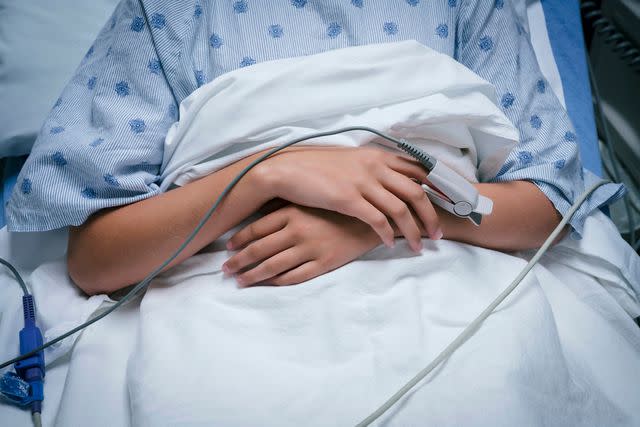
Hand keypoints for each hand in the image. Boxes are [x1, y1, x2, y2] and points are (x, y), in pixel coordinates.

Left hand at [222, 204, 381, 286]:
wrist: (372, 217)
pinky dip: (277, 282)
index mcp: (292, 213)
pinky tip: (267, 284)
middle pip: (258, 250)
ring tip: (240, 281)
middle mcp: (297, 231)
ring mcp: (309, 249)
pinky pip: (294, 277)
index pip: (256, 229)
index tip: (229, 249)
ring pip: (272, 266)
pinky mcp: (322, 263)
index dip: (239, 241)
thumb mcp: (311, 200)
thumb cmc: (338, 206)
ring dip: (252, 275)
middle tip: (226, 270)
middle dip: (239, 262)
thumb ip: (287, 207)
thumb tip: (259, 211)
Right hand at [255, 146, 440, 251]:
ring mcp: (362, 182)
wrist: (287, 170)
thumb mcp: (351, 162)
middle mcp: (375, 167)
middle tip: (438, 233)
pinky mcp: (348, 199)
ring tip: (419, 246)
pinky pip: (377, 220)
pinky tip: (391, 244)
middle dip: (431, 215)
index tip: (449, 203)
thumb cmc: (317, 168)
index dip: (438, 186)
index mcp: (378, 156)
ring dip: (414, 230)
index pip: (419, 169)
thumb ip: (373, 169)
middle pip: (416, 192)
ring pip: (400, 209)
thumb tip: (391, 182)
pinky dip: (388, 234)